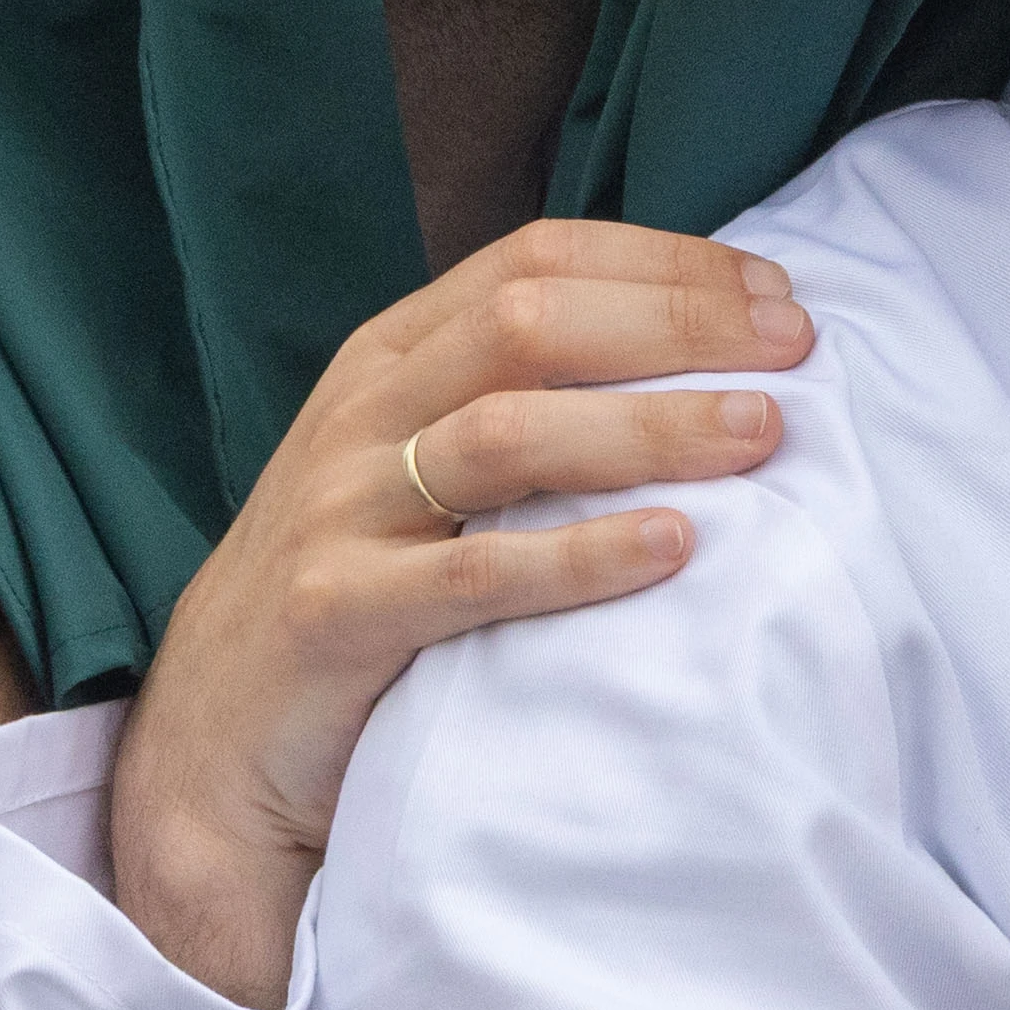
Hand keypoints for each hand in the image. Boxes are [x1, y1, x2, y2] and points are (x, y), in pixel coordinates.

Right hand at [102, 224, 816, 1009]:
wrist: (215, 748)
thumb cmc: (359, 593)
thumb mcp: (418, 468)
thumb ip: (521, 403)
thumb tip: (703, 355)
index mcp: (389, 357)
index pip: (535, 261)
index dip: (663, 264)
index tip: (776, 294)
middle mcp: (360, 413)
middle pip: (528, 323)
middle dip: (674, 323)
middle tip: (794, 353)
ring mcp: (338, 511)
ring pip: (506, 431)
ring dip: (648, 425)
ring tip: (758, 436)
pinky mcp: (334, 615)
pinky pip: (473, 576)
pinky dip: (581, 557)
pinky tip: (673, 549)